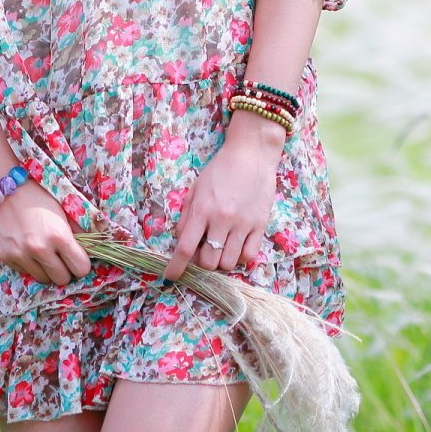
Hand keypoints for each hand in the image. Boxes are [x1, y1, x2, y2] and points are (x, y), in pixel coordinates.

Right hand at [0, 181, 92, 286]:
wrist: (1, 185)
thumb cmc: (37, 193)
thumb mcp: (63, 208)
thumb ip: (80, 230)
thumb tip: (95, 248)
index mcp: (58, 235)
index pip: (81, 269)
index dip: (80, 262)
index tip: (76, 256)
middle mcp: (38, 248)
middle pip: (62, 279)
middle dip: (64, 269)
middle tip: (60, 255)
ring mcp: (19, 254)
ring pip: (42, 279)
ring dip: (45, 268)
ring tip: (42, 250)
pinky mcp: (4, 257)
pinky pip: (24, 272)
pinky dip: (28, 264)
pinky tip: (25, 246)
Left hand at [162, 138, 279, 281]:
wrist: (251, 154)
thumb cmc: (219, 169)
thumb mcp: (195, 189)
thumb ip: (187, 216)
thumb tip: (181, 242)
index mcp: (202, 209)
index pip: (185, 247)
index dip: (175, 267)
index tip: (170, 277)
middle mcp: (222, 220)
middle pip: (208, 261)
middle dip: (202, 262)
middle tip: (203, 250)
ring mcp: (243, 224)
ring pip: (229, 263)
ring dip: (221, 261)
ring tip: (220, 247)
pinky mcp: (260, 225)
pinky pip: (249, 256)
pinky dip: (240, 257)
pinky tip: (237, 246)